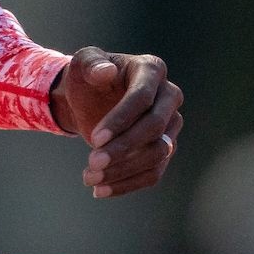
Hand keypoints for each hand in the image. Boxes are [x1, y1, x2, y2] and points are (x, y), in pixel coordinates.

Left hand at [50, 47, 182, 198]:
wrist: (89, 99)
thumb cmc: (87, 78)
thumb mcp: (82, 63)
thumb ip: (91, 64)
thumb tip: (106, 72)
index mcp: (152, 69)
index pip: (142, 98)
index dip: (120, 120)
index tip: (94, 139)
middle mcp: (169, 96)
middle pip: (155, 127)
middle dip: (124, 148)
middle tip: (92, 163)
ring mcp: (171, 125)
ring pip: (158, 154)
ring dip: (124, 170)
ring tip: (90, 178)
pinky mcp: (164, 149)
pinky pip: (153, 172)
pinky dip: (128, 184)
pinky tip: (101, 190)